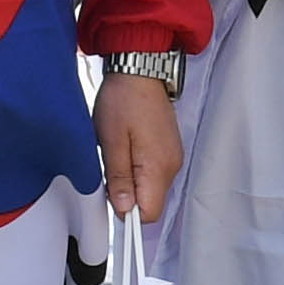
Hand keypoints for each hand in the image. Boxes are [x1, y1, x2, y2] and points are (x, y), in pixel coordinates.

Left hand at [95, 70, 181, 225]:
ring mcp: (172, 157)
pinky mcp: (168, 150)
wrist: (140, 71)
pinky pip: (153, 173)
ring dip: (131, 179)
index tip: (111, 195)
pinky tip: (127, 147)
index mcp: (158, 167)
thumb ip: (119, 178)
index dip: (127, 212)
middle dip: (127, 194)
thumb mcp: (111, 140)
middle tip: (110, 166)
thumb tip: (123, 209)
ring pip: (150, 188)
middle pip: (150, 202)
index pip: (149, 213)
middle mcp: (171, 166)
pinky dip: (138, 168)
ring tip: (118, 151)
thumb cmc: (124, 100)